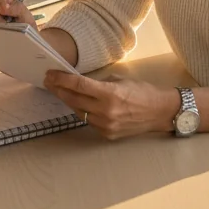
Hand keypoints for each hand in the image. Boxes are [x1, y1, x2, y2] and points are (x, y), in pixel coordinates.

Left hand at [43, 72, 179, 140]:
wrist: (159, 112)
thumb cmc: (142, 91)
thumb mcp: (120, 80)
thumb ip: (100, 83)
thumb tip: (81, 82)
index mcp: (110, 93)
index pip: (79, 85)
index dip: (62, 79)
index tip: (50, 74)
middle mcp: (105, 111)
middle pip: (74, 99)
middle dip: (59, 89)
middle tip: (49, 81)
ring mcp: (105, 125)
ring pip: (79, 111)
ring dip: (69, 101)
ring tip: (60, 91)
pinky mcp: (107, 134)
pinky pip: (89, 121)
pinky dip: (83, 111)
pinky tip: (80, 104)